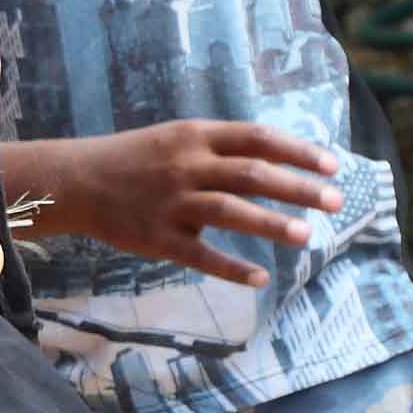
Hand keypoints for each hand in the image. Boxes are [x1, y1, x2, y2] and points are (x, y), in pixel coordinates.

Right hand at [29, 120, 344, 278]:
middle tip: (335, 202)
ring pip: (230, 212)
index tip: (332, 166)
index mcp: (196, 136)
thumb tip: (277, 162)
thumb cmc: (136, 159)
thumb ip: (221, 150)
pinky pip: (200, 256)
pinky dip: (231, 267)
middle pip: (252, 174)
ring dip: (271, 224)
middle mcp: (187, 166)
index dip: (298, 151)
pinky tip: (260, 277)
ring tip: (307, 236)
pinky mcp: (157, 238)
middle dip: (298, 188)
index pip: (257, 138)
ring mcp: (172, 203)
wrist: (77, 181)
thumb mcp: (177, 139)